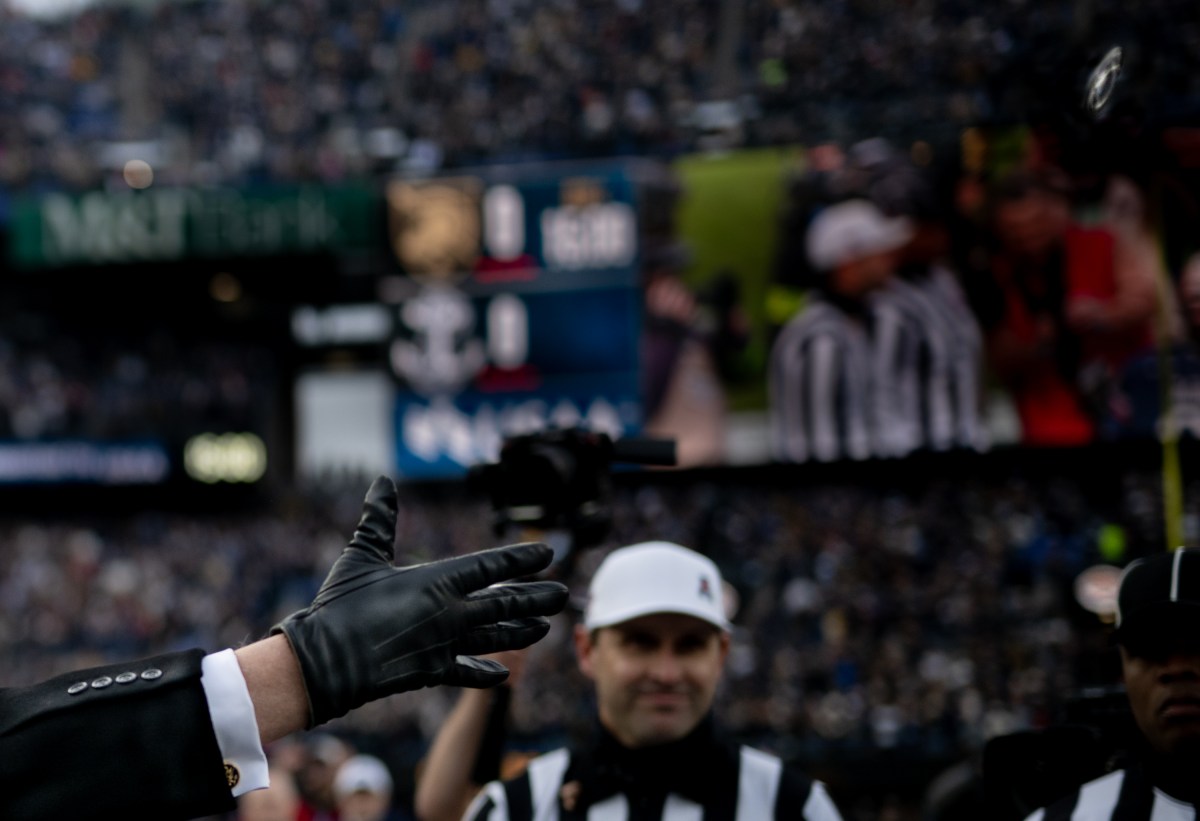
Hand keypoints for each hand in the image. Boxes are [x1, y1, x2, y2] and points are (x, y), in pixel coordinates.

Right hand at [272, 476, 567, 726]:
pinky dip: (487, 672)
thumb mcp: (362, 556)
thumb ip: (379, 520)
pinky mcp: (433, 672)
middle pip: (505, 604)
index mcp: (438, 581)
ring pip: (495, 637)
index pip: (491, 567)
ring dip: (522, 631)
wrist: (326, 663)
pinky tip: (505, 673)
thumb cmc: (341, 606)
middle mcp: (451, 613)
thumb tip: (381, 482)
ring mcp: (445, 645)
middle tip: (565, 595)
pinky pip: (468, 672)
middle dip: (536, 598)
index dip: (520, 559)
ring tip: (546, 628)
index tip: (547, 553)